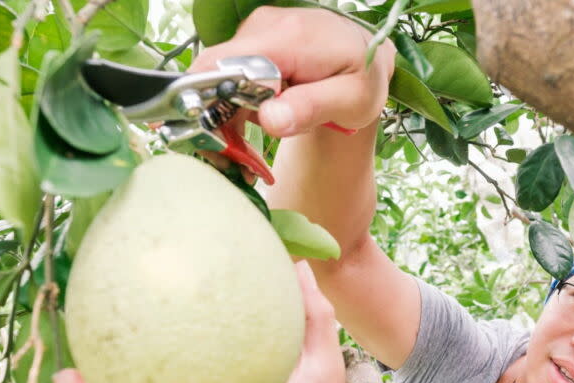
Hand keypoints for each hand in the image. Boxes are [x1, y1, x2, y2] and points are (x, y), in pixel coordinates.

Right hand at [191, 6, 395, 137]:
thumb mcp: (352, 101)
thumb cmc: (363, 78)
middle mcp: (265, 27)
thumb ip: (312, 108)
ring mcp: (255, 33)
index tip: (219, 146)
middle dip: (212, 122)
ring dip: (221, 121)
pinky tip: (248, 132)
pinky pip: (226, 78)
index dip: (206, 103)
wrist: (367, 55)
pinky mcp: (252, 44)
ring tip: (244, 157)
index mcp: (289, 38)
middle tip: (232, 163)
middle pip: (211, 74)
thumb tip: (270, 120)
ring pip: (215, 79)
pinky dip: (230, 109)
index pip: (222, 63)